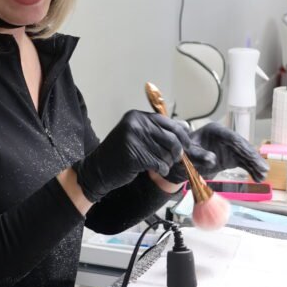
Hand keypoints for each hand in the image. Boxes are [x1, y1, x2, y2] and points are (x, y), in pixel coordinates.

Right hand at [73, 110, 191, 202]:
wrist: (99, 169)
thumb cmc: (121, 153)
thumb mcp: (138, 135)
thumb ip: (158, 130)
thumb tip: (186, 126)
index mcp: (137, 116)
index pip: (168, 122)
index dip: (182, 135)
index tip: (187, 145)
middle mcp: (135, 124)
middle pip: (171, 138)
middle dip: (178, 151)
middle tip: (177, 158)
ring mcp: (133, 139)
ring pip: (166, 153)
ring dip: (168, 162)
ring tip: (161, 165)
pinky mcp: (134, 156)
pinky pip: (159, 164)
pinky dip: (162, 169)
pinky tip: (156, 170)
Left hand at [166, 123, 267, 184]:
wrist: (180, 162)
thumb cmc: (182, 155)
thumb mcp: (187, 155)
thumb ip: (198, 155)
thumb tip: (213, 159)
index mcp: (214, 131)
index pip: (232, 137)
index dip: (243, 147)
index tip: (252, 156)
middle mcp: (224, 137)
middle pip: (242, 146)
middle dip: (253, 158)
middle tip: (263, 168)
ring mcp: (229, 147)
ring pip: (245, 155)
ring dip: (255, 165)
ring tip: (263, 176)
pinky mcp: (231, 157)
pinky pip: (243, 163)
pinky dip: (251, 169)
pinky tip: (258, 177)